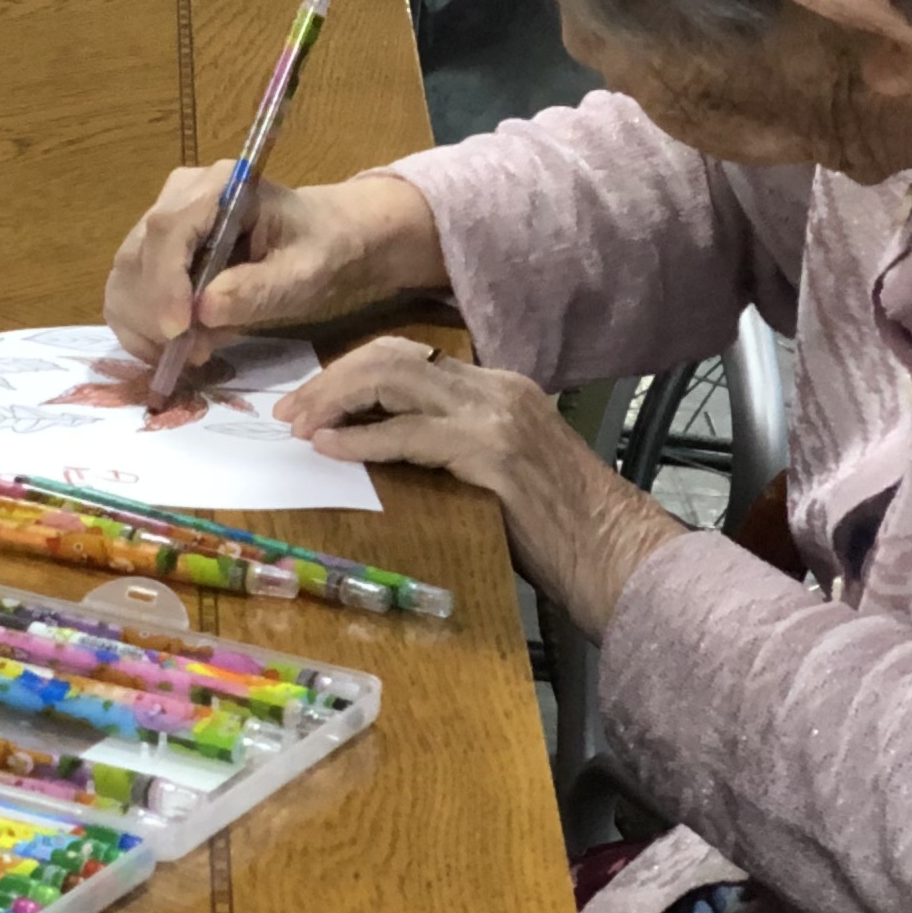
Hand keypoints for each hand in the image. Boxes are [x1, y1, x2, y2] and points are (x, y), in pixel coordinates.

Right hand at [105, 163, 445, 371]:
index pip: (168, 229)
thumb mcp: (304, 273)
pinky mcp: (152, 247)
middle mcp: (178, 194)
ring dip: (146, 325)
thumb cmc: (320, 249)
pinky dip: (140, 326)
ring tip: (193, 350)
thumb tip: (204, 310)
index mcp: (219, 186)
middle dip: (156, 315)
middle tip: (195, 355)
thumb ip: (258, 289)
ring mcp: (161, 219)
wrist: (324, 238)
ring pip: (125, 277)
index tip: (178, 331)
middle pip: (137, 256)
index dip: (165, 284)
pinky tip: (175, 344)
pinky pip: (127, 289)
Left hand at [277, 338, 685, 636]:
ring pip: (394, 379)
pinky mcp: (494, 453)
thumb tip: (377, 446)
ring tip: (300, 426)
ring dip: (336, 399)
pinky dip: (364, 438)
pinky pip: (411, 434)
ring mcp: (497, 415)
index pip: (407, 355)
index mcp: (496, 386)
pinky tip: (332, 449)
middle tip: (289, 411)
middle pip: (391, 355)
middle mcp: (495, 388)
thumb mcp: (496, 469)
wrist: (621, 557)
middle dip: (331, 379)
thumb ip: (448, 445)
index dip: (349, 371)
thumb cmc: (560, 529)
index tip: (309, 401)